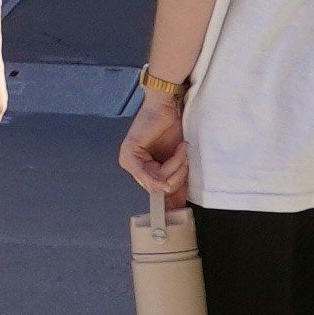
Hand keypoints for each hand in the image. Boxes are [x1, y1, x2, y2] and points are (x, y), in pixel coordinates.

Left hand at [117, 86, 188, 200]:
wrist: (166, 107)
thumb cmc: (172, 131)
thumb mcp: (177, 162)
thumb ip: (176, 181)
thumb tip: (178, 207)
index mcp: (143, 170)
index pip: (159, 193)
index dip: (172, 197)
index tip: (181, 204)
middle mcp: (133, 168)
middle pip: (161, 189)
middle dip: (178, 173)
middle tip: (185, 154)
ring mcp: (128, 161)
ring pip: (158, 181)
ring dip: (177, 164)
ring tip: (182, 147)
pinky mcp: (129, 154)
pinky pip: (146, 175)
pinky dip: (162, 171)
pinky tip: (174, 157)